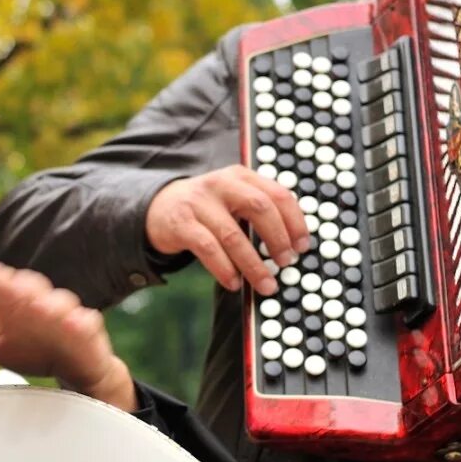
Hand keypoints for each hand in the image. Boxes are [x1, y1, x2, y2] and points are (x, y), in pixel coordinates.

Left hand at [0, 262, 136, 411]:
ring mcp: (67, 318)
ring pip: (61, 304)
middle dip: (23, 288)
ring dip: (52, 304)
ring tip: (42, 308)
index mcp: (18, 303)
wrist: (76, 367)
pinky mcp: (89, 336)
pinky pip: (87, 327)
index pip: (6, 285)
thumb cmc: (33, 347)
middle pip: (33, 289)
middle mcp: (43, 305)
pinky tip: (75, 324)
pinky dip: (81, 324)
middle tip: (12, 289)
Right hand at [144, 165, 310, 295]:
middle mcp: (221, 184)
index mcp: (240, 176)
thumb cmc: (206, 209)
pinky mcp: (181, 224)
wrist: (158, 208)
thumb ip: (259, 212)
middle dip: (277, 239)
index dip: (295, 221)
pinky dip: (224, 269)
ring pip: (233, 235)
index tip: (302, 246)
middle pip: (259, 207)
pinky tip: (234, 283)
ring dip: (253, 265)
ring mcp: (199, 203)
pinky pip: (208, 248)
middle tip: (285, 263)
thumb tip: (293, 246)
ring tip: (266, 285)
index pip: (277, 194)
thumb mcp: (233, 199)